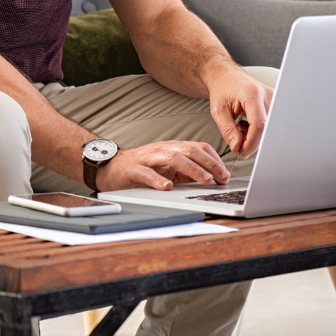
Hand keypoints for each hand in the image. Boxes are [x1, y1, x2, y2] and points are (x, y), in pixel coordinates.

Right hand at [93, 140, 229, 191]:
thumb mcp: (168, 169)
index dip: (214, 159)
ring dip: (192, 169)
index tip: (225, 174)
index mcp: (172, 149)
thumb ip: (186, 172)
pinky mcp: (133, 168)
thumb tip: (211, 180)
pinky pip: (147, 173)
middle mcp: (162, 150)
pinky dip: (158, 179)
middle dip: (209, 164)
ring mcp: (148, 158)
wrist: (110, 166)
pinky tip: (167, 187)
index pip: (198, 148)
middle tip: (221, 177)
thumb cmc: (141, 168)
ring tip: (205, 180)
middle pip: (189, 151)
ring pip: (173, 158)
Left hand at [209, 67, 272, 157]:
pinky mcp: (276, 104)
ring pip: (269, 129)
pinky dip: (258, 130)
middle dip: (253, 141)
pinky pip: (271, 124)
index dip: (252, 142)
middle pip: (267, 128)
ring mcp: (275, 99)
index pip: (259, 124)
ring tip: (240, 126)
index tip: (242, 152)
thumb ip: (228, 130)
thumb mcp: (218, 111)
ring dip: (255, 135)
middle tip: (237, 139)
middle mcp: (268, 95)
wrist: (226, 75)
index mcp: (253, 94)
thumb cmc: (222, 89)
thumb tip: (238, 147)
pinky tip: (248, 124)